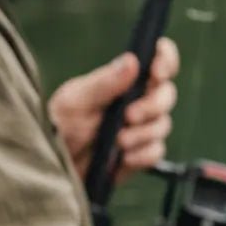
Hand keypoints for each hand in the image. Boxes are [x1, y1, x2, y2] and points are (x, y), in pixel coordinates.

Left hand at [48, 37, 179, 181]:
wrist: (58, 166)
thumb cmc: (61, 126)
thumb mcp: (76, 100)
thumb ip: (105, 82)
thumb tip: (132, 60)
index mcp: (125, 79)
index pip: (157, 59)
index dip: (166, 60)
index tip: (157, 72)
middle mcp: (139, 100)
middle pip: (167, 94)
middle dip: (153, 105)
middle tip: (129, 116)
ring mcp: (144, 127)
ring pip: (163, 124)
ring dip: (142, 134)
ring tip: (118, 141)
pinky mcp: (144, 152)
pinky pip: (156, 151)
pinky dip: (142, 154)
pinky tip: (124, 157)